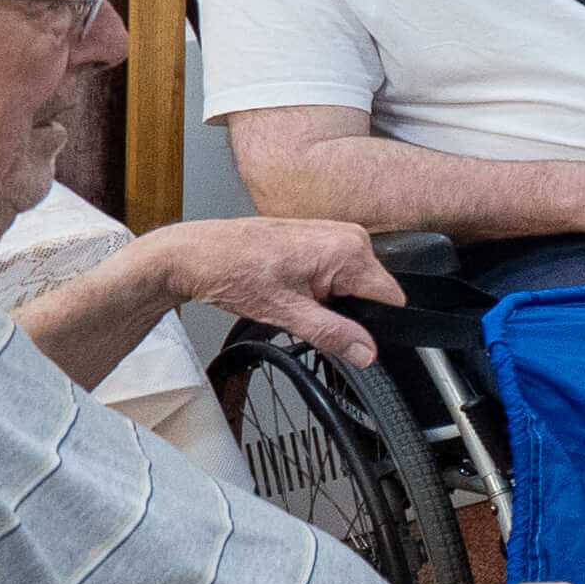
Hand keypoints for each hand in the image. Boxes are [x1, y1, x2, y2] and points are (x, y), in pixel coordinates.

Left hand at [149, 215, 396, 367]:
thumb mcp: (285, 314)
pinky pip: (336, 268)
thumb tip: (366, 352)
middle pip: (371, 290)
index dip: (371, 323)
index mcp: (349, 251)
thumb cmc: (230, 272)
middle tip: (305, 311)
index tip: (343, 331)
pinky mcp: (318, 234)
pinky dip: (318, 284)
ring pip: (353, 281)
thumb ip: (334, 335)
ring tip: (291, 295)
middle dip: (346, 309)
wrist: (194, 254)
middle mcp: (348, 235)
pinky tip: (288, 284)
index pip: (390, 298)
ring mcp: (333, 231)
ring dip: (329, 297)